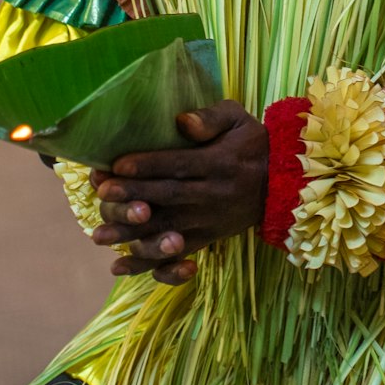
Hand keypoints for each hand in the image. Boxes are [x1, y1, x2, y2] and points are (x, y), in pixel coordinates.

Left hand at [90, 102, 267, 285]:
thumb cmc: (252, 144)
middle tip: (102, 195)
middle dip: (133, 196)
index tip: (117, 164)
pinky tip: (121, 267)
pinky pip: (177, 254)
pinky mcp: (208, 239)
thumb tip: (182, 121)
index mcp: (220, 163)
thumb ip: (211, 117)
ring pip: (168, 228)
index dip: (148, 164)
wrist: (284, 183)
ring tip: (101, 236)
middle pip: (169, 196)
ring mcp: (210, 220)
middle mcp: (214, 194)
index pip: (179, 165)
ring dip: (132, 234)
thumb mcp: (238, 120)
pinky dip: (149, 263)